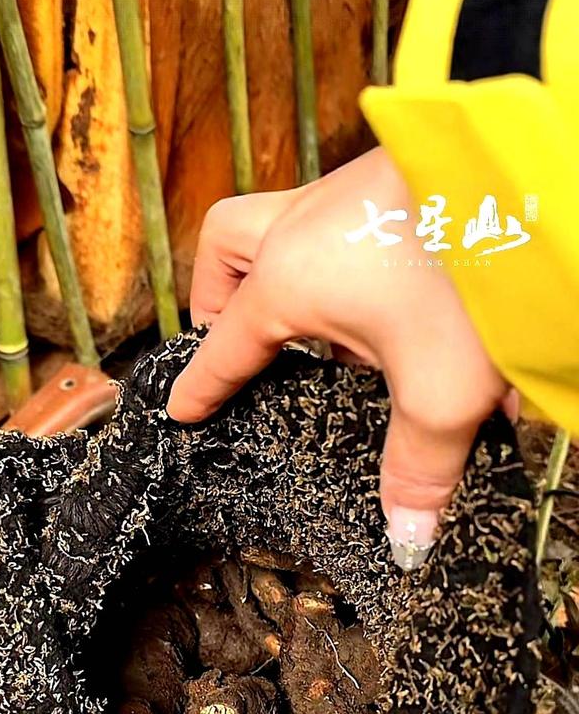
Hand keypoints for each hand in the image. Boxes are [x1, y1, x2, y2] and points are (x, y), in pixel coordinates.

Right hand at [167, 149, 511, 566]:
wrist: (532, 180)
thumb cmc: (475, 273)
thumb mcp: (442, 391)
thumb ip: (418, 468)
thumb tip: (407, 536)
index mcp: (289, 280)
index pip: (224, 344)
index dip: (202, 385)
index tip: (182, 408)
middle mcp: (304, 226)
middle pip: (226, 250)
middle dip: (220, 297)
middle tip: (243, 344)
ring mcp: (349, 192)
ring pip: (286, 226)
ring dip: (293, 277)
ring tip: (342, 338)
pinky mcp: (397, 177)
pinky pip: (346, 222)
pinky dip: (351, 263)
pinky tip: (406, 306)